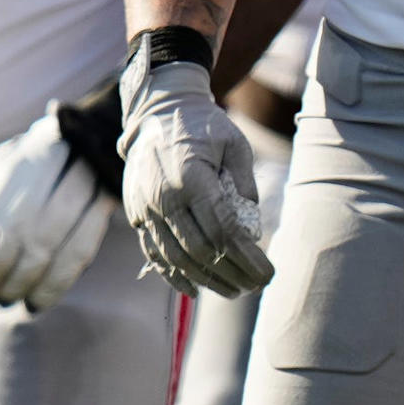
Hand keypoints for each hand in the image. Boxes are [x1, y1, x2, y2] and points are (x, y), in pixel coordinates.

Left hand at [0, 106, 118, 310]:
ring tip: (8, 299)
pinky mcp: (94, 213)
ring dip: (18, 290)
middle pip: (1, 259)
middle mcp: (24, 202)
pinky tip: (36, 303)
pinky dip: (52, 289)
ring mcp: (60, 209)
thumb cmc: (28, 161)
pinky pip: (73, 260)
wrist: (83, 135)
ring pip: (35, 263)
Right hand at [120, 59, 270, 295]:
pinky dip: (173, 275)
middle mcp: (164, 197)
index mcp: (190, 177)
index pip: (223, 230)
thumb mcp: (235, 144)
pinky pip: (153, 253)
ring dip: (206, 280)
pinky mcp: (136, 214)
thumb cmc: (203, 127)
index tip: (268, 273)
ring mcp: (146, 208)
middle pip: (200, 250)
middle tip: (255, 286)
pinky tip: (195, 289)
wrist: (157, 113)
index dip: (247, 257)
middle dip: (231, 273)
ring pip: (175, 257)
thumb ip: (245, 184)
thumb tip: (252, 229)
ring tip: (232, 291)